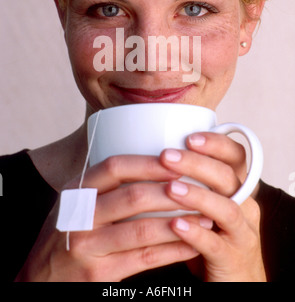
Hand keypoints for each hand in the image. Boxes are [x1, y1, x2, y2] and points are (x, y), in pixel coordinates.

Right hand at [15, 155, 198, 281]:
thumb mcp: (74, 202)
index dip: (148, 163)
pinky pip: (144, 259)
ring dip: (180, 222)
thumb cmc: (67, 233)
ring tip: (206, 216)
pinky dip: (173, 250)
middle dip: (171, 192)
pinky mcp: (99, 274)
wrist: (39, 278)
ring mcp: (88, 246)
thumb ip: (102, 184)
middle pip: (133, 197)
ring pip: (143, 230)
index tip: (177, 161)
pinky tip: (192, 244)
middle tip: (200, 188)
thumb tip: (148, 160)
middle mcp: (80, 216)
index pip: (115, 167)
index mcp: (77, 191)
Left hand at [160, 132, 265, 281]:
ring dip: (197, 195)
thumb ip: (191, 181)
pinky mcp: (232, 259)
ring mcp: (241, 233)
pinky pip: (215, 244)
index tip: (189, 137)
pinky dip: (195, 232)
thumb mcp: (207, 205)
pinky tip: (174, 224)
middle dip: (197, 164)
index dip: (216, 144)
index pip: (235, 156)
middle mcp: (244, 206)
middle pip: (228, 177)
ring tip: (170, 188)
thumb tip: (151, 155)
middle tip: (168, 156)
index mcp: (237, 188)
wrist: (234, 279)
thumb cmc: (213, 235)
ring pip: (226, 208)